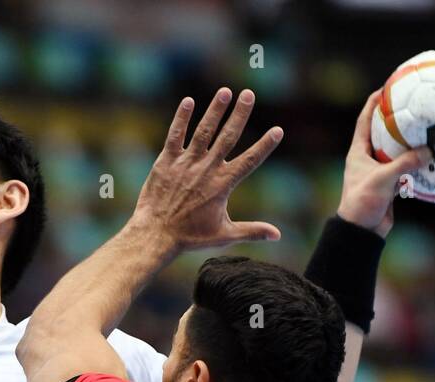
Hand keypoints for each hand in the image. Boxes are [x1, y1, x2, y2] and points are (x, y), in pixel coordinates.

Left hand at [130, 87, 282, 254]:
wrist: (156, 235)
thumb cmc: (191, 237)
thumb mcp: (225, 235)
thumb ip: (252, 231)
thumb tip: (277, 235)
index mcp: (223, 184)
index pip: (250, 160)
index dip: (265, 145)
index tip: (278, 130)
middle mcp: (206, 169)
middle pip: (228, 136)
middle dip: (239, 114)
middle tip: (249, 93)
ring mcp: (186, 163)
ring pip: (203, 131)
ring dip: (214, 110)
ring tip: (224, 92)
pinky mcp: (166, 161)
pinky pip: (175, 135)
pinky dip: (181, 118)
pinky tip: (188, 102)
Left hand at [337, 90, 430, 237]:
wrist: (361, 233)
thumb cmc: (363, 202)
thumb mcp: (383, 179)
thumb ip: (405, 164)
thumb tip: (429, 150)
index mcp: (358, 152)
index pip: (365, 120)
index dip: (375, 102)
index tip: (388, 86)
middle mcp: (368, 159)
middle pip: (384, 132)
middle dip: (398, 118)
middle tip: (414, 103)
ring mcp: (380, 172)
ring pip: (398, 151)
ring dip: (411, 141)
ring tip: (428, 127)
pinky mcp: (391, 185)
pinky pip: (407, 169)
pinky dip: (418, 163)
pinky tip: (434, 156)